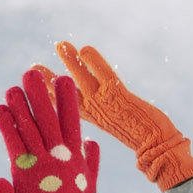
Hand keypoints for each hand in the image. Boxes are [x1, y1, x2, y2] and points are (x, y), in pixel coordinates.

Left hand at [0, 68, 104, 192]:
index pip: (72, 120)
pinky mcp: (23, 170)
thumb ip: (91, 160)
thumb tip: (91, 142)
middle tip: (32, 73)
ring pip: (29, 126)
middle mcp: (58, 153)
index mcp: (75, 154)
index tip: (63, 79)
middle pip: (48, 117)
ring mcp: (40, 160)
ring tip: (13, 88)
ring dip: (20, 105)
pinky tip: (0, 109)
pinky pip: (13, 142)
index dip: (66, 99)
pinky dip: (6, 125)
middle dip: (39, 94)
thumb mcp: (90, 181)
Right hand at [46, 41, 192, 189]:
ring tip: (60, 45)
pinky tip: (85, 48)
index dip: (51, 95)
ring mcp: (105, 104)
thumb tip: (100, 113)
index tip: (37, 86)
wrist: (159, 147)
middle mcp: (94, 112)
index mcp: (93, 120)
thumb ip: (106, 116)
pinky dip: (93, 61)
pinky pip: (103, 75)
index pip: (67, 106)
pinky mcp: (119, 96)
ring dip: (70, 62)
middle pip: (66, 94)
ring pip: (82, 80)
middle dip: (49, 80)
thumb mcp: (118, 125)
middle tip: (33, 68)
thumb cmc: (144, 138)